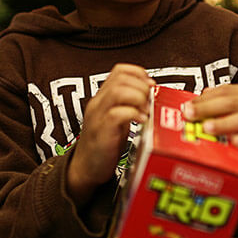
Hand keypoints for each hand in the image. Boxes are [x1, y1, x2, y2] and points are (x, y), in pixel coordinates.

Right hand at [66, 64, 154, 206]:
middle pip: (120, 78)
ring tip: (145, 110)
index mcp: (103, 97)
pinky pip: (116, 114)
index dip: (139, 73)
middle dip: (141, 86)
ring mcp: (97, 116)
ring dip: (138, 98)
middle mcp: (98, 103)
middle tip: (149, 101)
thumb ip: (130, 105)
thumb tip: (152, 95)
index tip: (150, 86)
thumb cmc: (105, 144)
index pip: (119, 70)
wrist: (86, 168)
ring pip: (117, 92)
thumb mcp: (118, 119)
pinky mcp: (101, 132)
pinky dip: (133, 114)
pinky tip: (141, 122)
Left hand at [182, 84, 237, 165]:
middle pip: (234, 103)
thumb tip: (201, 97)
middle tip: (189, 114)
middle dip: (209, 108)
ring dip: (225, 123)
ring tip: (207, 127)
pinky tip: (234, 143)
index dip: (205, 97)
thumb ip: (230, 101)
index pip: (228, 91)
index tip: (186, 105)